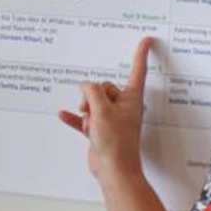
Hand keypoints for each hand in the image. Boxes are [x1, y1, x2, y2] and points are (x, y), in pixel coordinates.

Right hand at [58, 37, 152, 182]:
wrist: (114, 170)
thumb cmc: (117, 143)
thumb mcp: (102, 110)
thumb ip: (92, 92)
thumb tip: (85, 86)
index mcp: (131, 98)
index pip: (137, 70)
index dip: (140, 54)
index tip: (146, 41)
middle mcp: (123, 107)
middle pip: (103, 88)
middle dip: (93, 97)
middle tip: (92, 110)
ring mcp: (111, 119)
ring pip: (92, 104)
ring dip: (86, 111)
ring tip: (89, 124)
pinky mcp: (100, 131)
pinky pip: (84, 119)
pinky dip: (75, 118)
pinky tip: (64, 115)